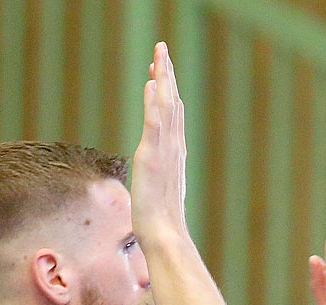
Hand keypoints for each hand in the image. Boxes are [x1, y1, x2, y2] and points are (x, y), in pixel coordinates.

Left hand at [132, 42, 190, 248]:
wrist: (165, 236)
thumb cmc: (161, 223)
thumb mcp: (158, 194)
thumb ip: (158, 182)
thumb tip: (155, 185)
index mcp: (174, 154)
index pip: (171, 115)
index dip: (166, 91)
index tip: (160, 70)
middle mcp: (172, 147)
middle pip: (171, 102)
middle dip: (167, 74)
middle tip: (162, 48)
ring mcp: (164, 151)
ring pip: (166, 107)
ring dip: (162, 78)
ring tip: (159, 55)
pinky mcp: (152, 157)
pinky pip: (153, 124)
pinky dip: (154, 102)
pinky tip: (151, 83)